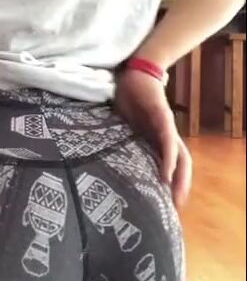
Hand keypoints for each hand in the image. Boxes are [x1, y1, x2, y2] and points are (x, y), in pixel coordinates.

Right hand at [115, 69, 191, 207]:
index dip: (167, 184)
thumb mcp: (120, 124)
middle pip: (180, 165)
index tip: (162, 205)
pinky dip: (169, 158)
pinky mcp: (163, 117)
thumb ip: (118, 140)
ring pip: (180, 156)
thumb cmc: (127, 97)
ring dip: (179, 178)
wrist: (133, 71)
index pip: (165, 165)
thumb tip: (99, 159)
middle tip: (172, 209)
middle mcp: (164, 135)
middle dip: (179, 187)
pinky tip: (167, 173)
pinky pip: (169, 141)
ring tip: (174, 197)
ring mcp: (165, 127)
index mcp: (153, 138)